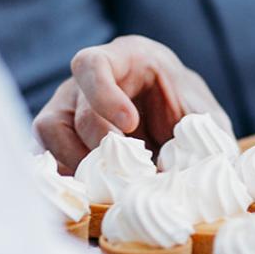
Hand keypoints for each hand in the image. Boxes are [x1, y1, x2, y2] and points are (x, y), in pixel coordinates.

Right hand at [33, 35, 229, 170]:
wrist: (175, 113)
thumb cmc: (187, 105)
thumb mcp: (205, 116)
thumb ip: (202, 136)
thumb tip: (187, 176)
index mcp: (121, 60)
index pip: (92, 64)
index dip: (103, 94)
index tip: (130, 123)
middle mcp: (85, 83)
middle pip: (73, 111)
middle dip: (99, 145)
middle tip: (129, 171)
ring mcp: (67, 109)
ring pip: (50, 132)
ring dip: (78, 163)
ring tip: (114, 185)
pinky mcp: (60, 140)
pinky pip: (49, 156)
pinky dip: (71, 177)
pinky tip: (98, 193)